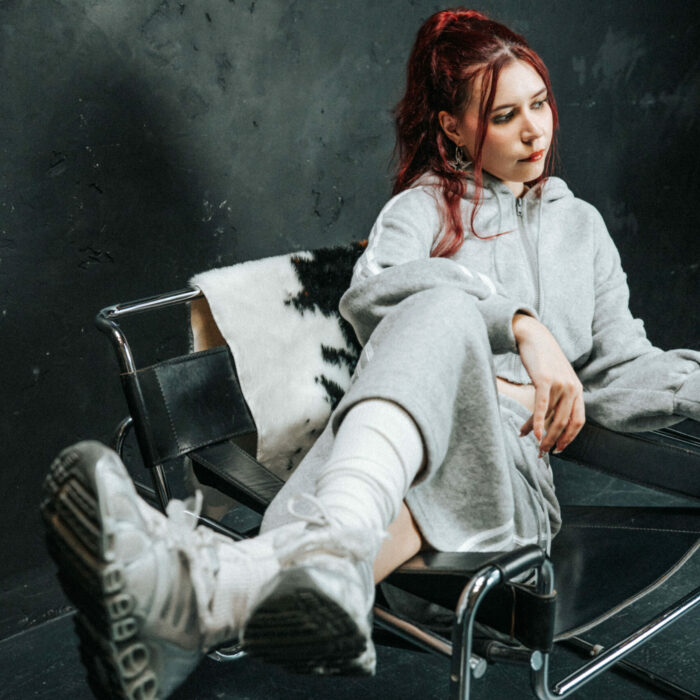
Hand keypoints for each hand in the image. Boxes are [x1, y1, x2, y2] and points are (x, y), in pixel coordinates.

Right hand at [512, 313, 584, 454]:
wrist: (534, 337)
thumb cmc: (543, 360)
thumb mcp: (557, 379)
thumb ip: (559, 397)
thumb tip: (548, 420)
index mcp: (578, 390)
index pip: (579, 421)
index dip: (569, 438)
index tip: (559, 449)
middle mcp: (573, 388)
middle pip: (565, 422)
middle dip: (554, 440)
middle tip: (543, 452)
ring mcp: (560, 384)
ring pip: (551, 416)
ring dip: (540, 433)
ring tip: (530, 441)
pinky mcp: (545, 380)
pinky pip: (542, 406)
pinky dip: (537, 422)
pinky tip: (531, 433)